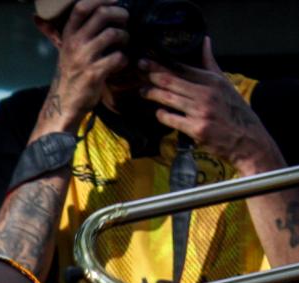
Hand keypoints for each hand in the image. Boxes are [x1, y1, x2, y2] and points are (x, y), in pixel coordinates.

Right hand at [42, 0, 127, 130]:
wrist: (63, 105)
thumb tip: (39, 17)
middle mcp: (74, 44)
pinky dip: (124, 60)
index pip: (82, 7)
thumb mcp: (64, 50)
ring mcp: (84, 58)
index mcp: (68, 36)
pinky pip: (119, 57)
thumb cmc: (69, 75)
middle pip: (103, 14)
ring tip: (123, 45)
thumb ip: (63, 32)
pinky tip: (120, 64)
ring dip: (125, 38)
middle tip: (124, 23)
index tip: (115, 1)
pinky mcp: (94, 73)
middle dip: (121, 15)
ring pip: (114, 34)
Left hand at [142, 41, 280, 172]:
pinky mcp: (196, 129)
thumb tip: (205, 41)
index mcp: (213, 81)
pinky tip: (158, 112)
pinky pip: (172, 119)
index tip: (147, 59)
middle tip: (138, 69)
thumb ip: (210, 64)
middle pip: (172, 81)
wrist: (246, 138)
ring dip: (153, 93)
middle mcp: (207, 93)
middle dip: (152, 74)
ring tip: (142, 90)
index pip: (183, 68)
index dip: (162, 63)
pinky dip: (162, 115)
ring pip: (169, 98)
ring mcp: (201, 111)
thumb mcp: (225, 84)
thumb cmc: (233, 110)